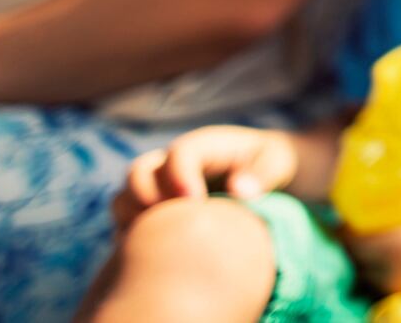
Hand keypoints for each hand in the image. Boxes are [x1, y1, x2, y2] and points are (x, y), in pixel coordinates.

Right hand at [113, 126, 299, 228]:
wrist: (261, 175)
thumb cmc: (270, 165)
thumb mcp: (277, 163)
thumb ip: (263, 175)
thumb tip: (239, 192)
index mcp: (203, 145)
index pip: (180, 153)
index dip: (181, 176)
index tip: (196, 203)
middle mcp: (172, 163)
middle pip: (138, 172)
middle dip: (145, 197)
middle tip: (170, 223)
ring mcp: (158, 186)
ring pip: (123, 198)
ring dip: (132, 219)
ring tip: (158, 240)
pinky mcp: (152, 211)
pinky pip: (125, 222)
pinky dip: (131, 237)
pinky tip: (153, 254)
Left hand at [346, 191, 400, 306]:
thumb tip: (394, 195)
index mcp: (399, 247)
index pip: (351, 241)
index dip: (347, 227)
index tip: (351, 216)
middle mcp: (396, 274)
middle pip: (357, 263)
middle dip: (358, 247)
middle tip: (368, 229)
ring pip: (372, 278)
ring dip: (373, 262)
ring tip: (388, 244)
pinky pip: (391, 288)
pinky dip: (392, 275)